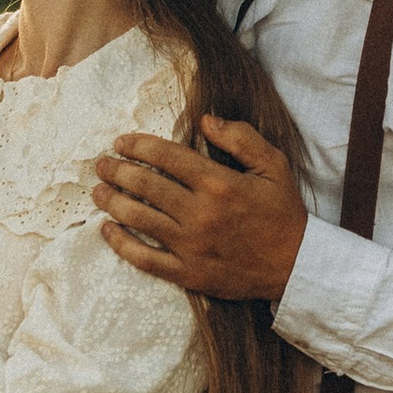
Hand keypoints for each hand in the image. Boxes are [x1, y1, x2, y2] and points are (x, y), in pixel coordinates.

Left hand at [95, 118, 308, 301]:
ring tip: (96, 192)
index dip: (138, 146)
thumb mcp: (274, 166)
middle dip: (117, 171)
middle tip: (101, 164)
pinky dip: (122, 244)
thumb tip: (205, 120)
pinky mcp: (188, 273)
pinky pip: (145, 258)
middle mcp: (200, 213)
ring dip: (112, 202)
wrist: (295, 267)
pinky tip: (108, 230)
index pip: (167, 157)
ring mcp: (191, 245)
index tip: (121, 142)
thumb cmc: (283, 213)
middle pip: (146, 185)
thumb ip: (241, 138)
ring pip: (139, 218)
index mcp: (219, 183)